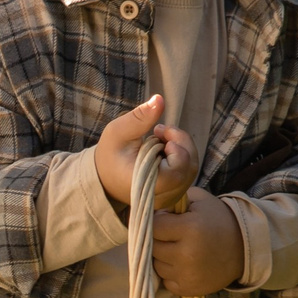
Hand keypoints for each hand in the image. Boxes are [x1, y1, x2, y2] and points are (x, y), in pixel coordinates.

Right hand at [94, 96, 198, 211]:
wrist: (105, 177)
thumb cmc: (110, 155)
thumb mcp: (117, 132)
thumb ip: (139, 118)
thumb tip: (160, 99)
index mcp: (144, 186)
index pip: (176, 171)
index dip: (176, 148)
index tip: (158, 131)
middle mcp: (160, 197)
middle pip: (189, 167)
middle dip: (180, 141)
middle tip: (160, 129)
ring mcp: (169, 198)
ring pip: (192, 168)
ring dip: (182, 146)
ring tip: (162, 138)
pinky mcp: (174, 194)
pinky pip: (189, 172)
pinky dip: (182, 155)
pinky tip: (165, 149)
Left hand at [151, 191, 243, 294]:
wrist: (244, 248)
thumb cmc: (218, 220)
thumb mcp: (199, 201)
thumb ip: (172, 200)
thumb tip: (149, 210)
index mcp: (190, 228)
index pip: (154, 226)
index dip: (158, 222)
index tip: (166, 221)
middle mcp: (187, 254)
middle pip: (153, 247)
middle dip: (159, 240)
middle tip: (172, 236)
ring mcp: (187, 274)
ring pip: (156, 265)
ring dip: (163, 257)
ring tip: (178, 249)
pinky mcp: (189, 289)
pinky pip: (166, 281)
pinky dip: (170, 273)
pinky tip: (183, 264)